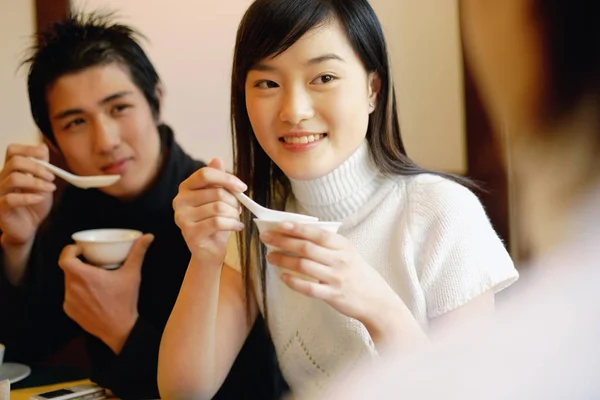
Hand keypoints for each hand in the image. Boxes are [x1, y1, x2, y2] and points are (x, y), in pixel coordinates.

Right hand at [0, 144, 54, 245]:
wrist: (28, 228)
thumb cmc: (34, 205)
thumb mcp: (42, 184)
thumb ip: (42, 168)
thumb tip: (43, 148)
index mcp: (11, 170)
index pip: (13, 151)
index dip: (29, 150)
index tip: (46, 158)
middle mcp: (2, 179)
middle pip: (14, 161)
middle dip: (37, 167)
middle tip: (52, 177)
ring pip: (13, 178)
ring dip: (36, 182)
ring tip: (50, 188)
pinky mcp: (0, 208)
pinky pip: (10, 199)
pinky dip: (28, 197)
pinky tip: (40, 199)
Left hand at [58, 234, 153, 353]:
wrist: (119, 329)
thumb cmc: (124, 301)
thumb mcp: (132, 274)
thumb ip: (138, 253)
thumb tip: (148, 236)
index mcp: (84, 276)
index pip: (65, 257)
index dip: (70, 250)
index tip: (81, 250)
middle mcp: (72, 287)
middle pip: (68, 269)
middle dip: (78, 263)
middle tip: (92, 263)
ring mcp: (69, 300)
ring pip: (68, 282)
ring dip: (78, 278)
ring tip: (93, 279)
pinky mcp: (69, 311)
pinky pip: (69, 295)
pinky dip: (78, 291)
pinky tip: (92, 295)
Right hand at [173, 158, 245, 265]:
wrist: (209, 251)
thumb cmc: (215, 222)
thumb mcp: (217, 198)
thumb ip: (217, 180)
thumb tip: (217, 159)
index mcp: (185, 188)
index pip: (205, 174)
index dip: (226, 178)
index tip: (242, 187)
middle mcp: (179, 201)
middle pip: (215, 192)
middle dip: (234, 201)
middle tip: (239, 209)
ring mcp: (182, 218)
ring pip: (218, 208)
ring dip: (234, 214)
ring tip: (236, 219)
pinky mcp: (190, 233)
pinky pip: (218, 222)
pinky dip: (233, 224)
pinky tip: (237, 227)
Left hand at [261, 222, 421, 343]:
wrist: (376, 300)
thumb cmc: (357, 274)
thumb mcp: (348, 253)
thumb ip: (328, 245)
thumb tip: (298, 234)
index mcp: (343, 246)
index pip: (316, 233)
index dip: (297, 228)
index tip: (279, 225)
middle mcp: (340, 260)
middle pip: (306, 247)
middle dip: (283, 241)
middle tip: (266, 238)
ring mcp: (336, 278)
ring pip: (304, 265)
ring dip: (283, 260)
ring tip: (270, 256)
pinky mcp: (333, 295)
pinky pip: (308, 288)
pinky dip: (293, 282)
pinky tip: (283, 277)